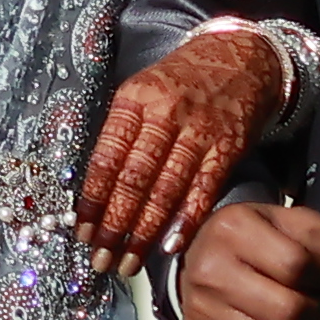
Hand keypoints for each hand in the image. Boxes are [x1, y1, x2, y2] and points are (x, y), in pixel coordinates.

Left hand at [81, 32, 283, 266]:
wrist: (240, 56)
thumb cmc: (181, 81)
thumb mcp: (142, 91)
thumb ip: (121, 133)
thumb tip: (93, 189)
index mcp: (134, 100)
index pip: (106, 158)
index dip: (91, 199)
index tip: (80, 231)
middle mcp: (165, 115)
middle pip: (133, 179)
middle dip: (113, 225)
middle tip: (99, 258)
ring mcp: (199, 132)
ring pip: (165, 189)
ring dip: (144, 232)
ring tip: (127, 262)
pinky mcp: (228, 147)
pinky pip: (203, 189)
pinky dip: (186, 221)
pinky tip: (169, 247)